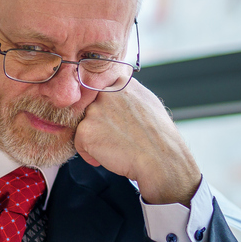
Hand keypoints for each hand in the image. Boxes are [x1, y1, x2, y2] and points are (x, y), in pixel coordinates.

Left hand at [74, 79, 200, 204]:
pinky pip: (79, 142)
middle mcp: (105, 91)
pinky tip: (111, 155)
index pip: (102, 93)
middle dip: (101, 124)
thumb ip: (128, 93)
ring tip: (117, 146)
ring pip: (85, 125)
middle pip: (91, 108)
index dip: (108, 112)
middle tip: (119, 137)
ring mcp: (94, 110)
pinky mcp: (85, 129)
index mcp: (121, 82)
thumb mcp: (148, 102)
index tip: (119, 123)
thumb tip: (117, 89)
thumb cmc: (158, 136)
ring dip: (96, 138)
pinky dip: (91, 153)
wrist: (160, 159)